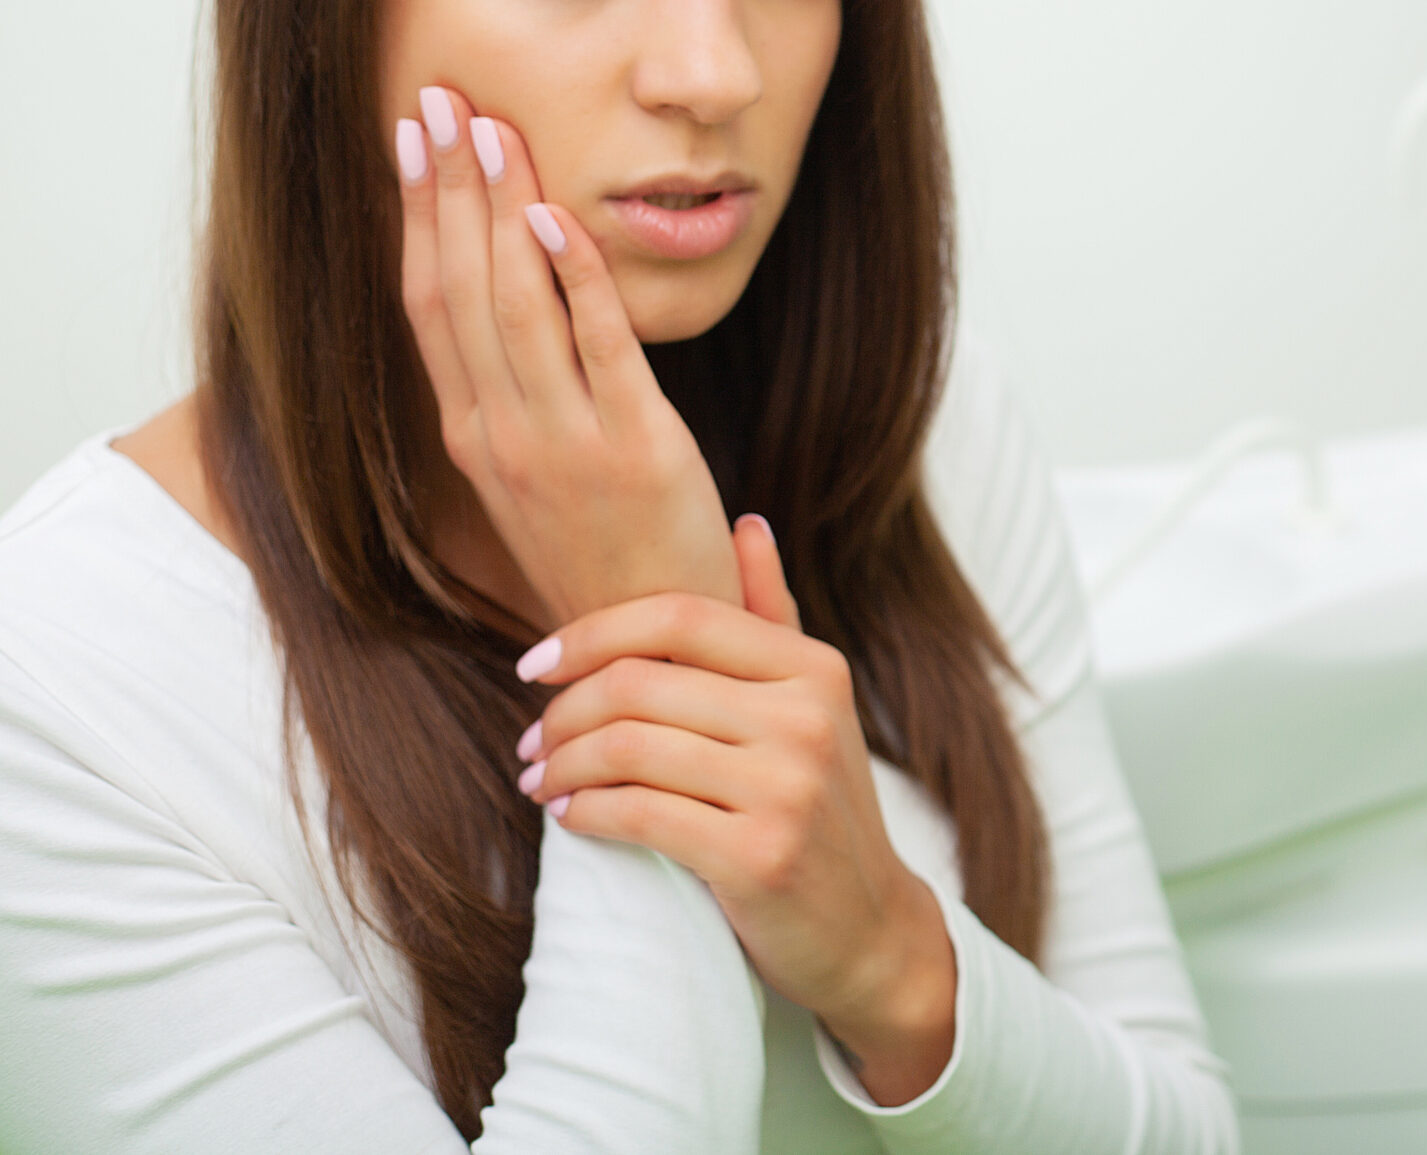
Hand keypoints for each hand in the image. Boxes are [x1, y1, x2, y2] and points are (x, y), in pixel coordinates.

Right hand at [397, 84, 741, 623]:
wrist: (649, 658)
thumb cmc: (603, 562)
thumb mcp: (539, 475)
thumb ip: (524, 396)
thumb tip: (522, 300)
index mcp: (473, 435)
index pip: (428, 303)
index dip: (417, 215)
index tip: (412, 136)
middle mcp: (501, 433)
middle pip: (458, 287)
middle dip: (447, 188)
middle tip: (440, 100)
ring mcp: (563, 442)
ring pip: (516, 305)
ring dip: (503, 210)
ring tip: (493, 130)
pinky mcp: (638, 449)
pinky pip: (601, 349)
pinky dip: (578, 279)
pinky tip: (561, 215)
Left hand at [515, 516, 957, 1104]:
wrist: (868, 929)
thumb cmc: (820, 810)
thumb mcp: (812, 706)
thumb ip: (773, 616)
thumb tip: (745, 522)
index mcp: (815, 669)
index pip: (680, 616)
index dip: (593, 632)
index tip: (536, 664)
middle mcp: (807, 719)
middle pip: (641, 683)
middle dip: (564, 711)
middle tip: (531, 739)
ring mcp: (787, 789)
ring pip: (630, 748)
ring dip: (562, 763)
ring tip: (539, 779)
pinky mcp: (759, 858)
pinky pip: (638, 814)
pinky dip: (585, 811)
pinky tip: (569, 815)